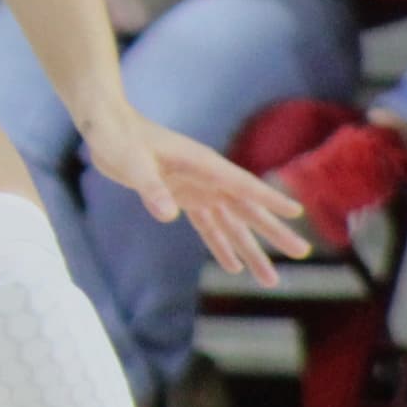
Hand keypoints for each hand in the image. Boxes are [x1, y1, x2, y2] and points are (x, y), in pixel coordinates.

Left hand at [78, 104, 312, 279]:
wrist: (105, 126)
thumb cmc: (119, 137)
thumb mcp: (131, 162)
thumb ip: (150, 187)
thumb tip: (168, 215)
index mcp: (202, 164)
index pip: (242, 184)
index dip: (269, 198)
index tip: (296, 213)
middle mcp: (206, 178)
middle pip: (247, 209)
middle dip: (273, 232)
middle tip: (301, 253)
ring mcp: (196, 188)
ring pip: (231, 224)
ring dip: (250, 250)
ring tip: (270, 280)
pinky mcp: (182, 197)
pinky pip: (208, 225)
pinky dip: (220, 245)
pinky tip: (233, 267)